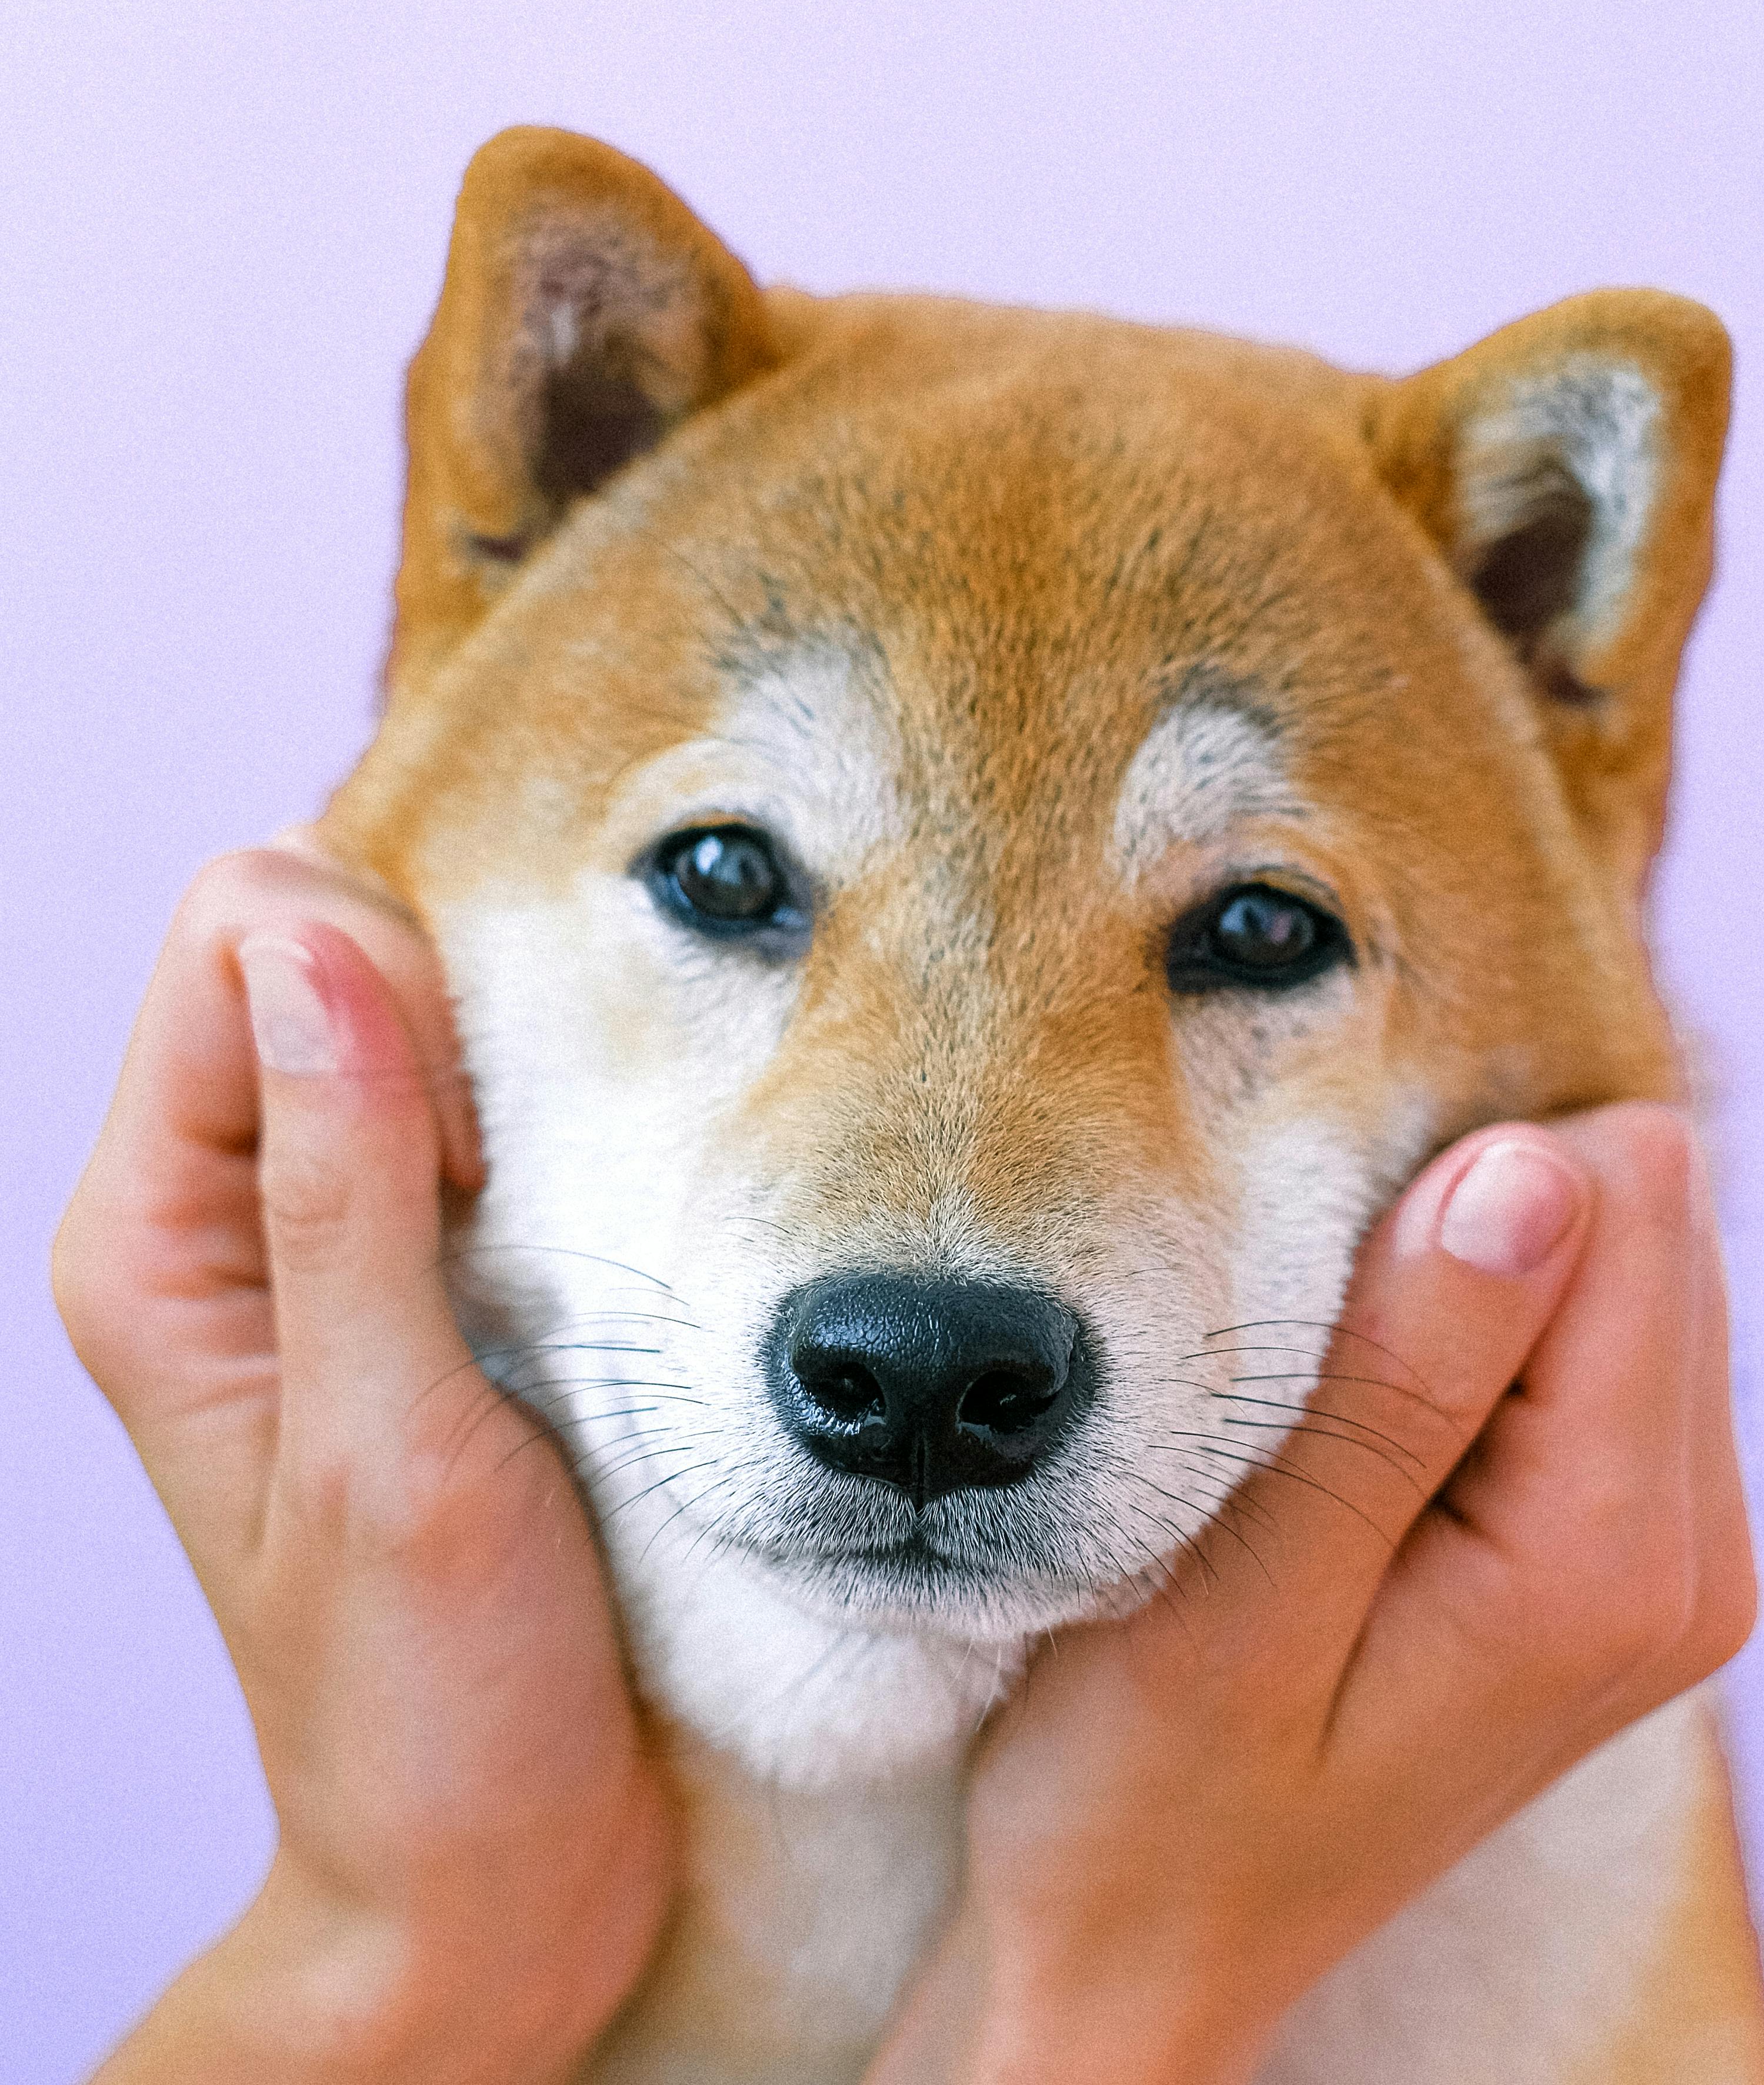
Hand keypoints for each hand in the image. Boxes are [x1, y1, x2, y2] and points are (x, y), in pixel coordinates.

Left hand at [54, 847, 672, 2084]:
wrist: (494, 1863)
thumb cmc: (433, 1700)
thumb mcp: (392, 1448)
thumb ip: (346, 1191)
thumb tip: (318, 946)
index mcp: (152, 1237)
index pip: (237, 935)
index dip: (379, 987)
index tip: (472, 1161)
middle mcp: (213, 1205)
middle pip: (311, 929)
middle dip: (441, 1001)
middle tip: (516, 1186)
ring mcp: (314, 1219)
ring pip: (397, 984)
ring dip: (501, 1053)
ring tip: (558, 1202)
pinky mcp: (414, 1247)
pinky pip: (465, 1074)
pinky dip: (538, 1099)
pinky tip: (582, 1201)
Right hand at [871, 1108, 1755, 2084]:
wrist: (1145, 1957)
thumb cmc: (1144, 1799)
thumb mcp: (1238, 1596)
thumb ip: (1403, 1382)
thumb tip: (1533, 1174)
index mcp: (1610, 1559)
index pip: (1625, 1197)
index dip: (1446, 1193)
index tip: (1315, 1294)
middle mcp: (1691, 1556)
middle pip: (1649, 1214)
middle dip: (1470, 1224)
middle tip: (1312, 1353)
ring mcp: (1670, 1558)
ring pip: (1630, 1256)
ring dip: (1469, 1275)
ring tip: (1331, 1400)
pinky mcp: (1620, 1547)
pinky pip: (1601, 1329)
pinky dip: (1478, 1325)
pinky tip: (1371, 1425)